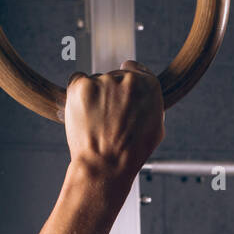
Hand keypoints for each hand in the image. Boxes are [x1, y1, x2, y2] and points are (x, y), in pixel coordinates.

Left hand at [64, 60, 164, 177]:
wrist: (106, 164)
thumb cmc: (131, 152)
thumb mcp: (156, 127)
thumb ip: (150, 103)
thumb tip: (143, 95)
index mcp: (149, 86)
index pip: (135, 69)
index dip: (127, 79)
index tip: (121, 89)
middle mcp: (127, 79)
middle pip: (114, 76)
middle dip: (111, 93)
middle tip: (109, 117)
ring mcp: (103, 81)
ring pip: (95, 82)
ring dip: (94, 96)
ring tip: (97, 122)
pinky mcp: (81, 86)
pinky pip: (77, 82)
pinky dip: (78, 96)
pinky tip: (84, 115)